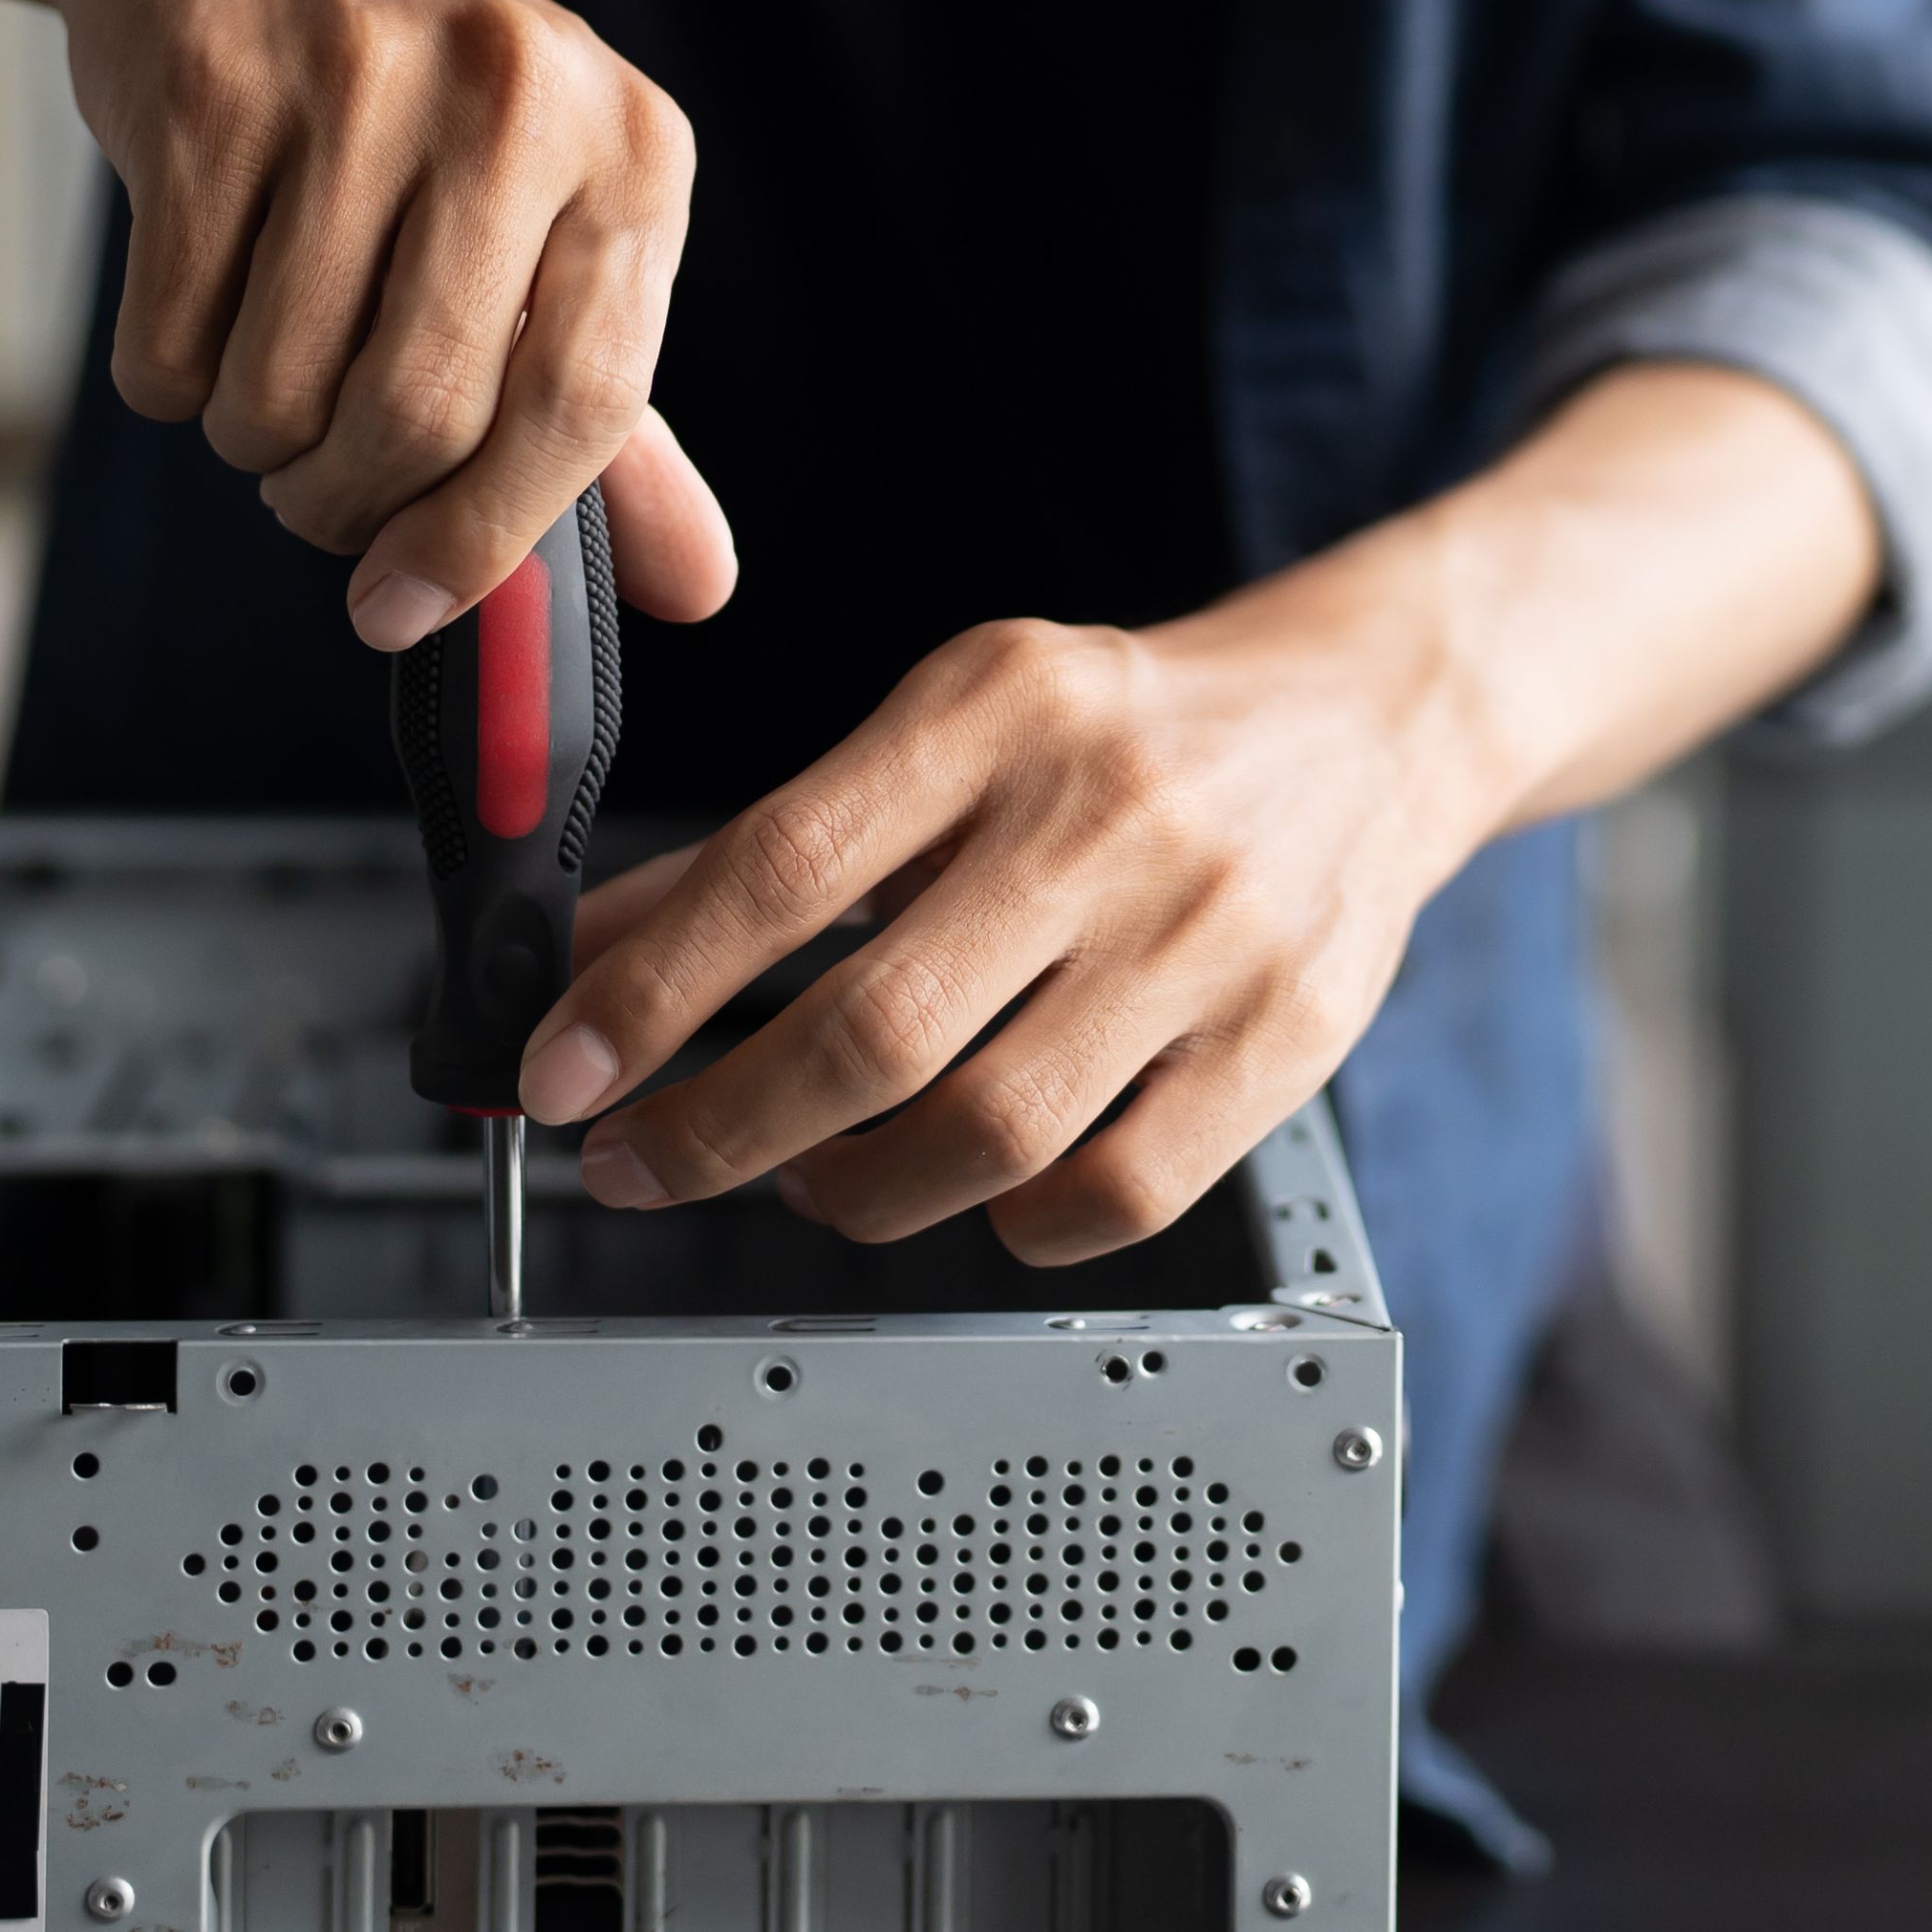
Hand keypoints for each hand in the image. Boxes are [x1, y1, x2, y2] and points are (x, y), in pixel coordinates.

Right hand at [23, 0, 737, 642]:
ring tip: (260, 374)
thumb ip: (614, 414)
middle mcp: (517, 94)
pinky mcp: (208, 90)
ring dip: (250, 439)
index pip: (587, 400)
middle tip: (314, 490)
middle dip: (343, 502)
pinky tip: (196, 300)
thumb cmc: (409, 105)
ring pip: (280, 393)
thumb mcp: (545, 219)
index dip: (489, 538)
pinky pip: (172, 338)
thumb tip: (700, 589)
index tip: (408, 611)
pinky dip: (169, 371)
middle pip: (420, 414)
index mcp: (633, 144)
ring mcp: (359, 78)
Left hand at [522, 598, 1515, 1261]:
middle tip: (639, 1164)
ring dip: (853, 1193)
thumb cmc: (1124, 731)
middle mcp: (1104, 814)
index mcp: (995, 708)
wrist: (1368, 719)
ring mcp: (1206, 934)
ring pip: (989, 1132)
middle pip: (877, 1029)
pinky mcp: (1283, 1038)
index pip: (782, 868)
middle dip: (720, 1127)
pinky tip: (974, 1192)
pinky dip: (1015, 1224)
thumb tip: (591, 956)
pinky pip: (1117, 1192)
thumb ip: (770, 845)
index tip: (563, 1075)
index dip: (651, 994)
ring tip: (804, 1183)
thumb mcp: (945, 729)